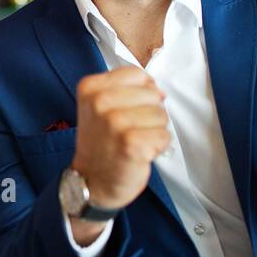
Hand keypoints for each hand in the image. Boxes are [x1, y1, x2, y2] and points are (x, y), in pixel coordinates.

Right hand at [71, 66, 168, 212]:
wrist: (92, 181)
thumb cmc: (102, 144)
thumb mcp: (101, 106)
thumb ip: (128, 90)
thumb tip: (160, 92)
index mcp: (91, 88)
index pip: (138, 75)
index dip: (141, 93)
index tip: (127, 110)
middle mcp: (100, 102)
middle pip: (152, 94)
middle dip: (149, 114)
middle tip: (128, 130)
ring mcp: (114, 123)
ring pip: (161, 115)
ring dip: (153, 131)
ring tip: (133, 141)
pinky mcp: (130, 144)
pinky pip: (164, 136)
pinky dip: (157, 147)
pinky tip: (139, 153)